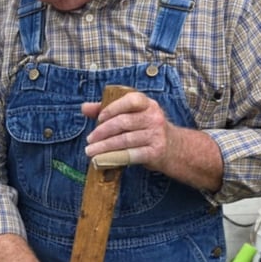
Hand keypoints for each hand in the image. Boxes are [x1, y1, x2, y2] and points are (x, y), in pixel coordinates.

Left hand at [82, 93, 223, 190]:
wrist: (176, 149)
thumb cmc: (148, 130)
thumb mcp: (134, 116)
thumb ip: (109, 110)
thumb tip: (84, 107)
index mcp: (147, 104)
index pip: (130, 100)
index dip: (113, 108)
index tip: (99, 118)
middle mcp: (154, 117)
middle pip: (124, 122)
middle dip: (103, 132)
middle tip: (89, 140)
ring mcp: (156, 135)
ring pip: (125, 140)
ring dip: (105, 147)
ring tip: (91, 152)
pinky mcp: (156, 152)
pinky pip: (131, 155)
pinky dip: (115, 158)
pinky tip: (103, 160)